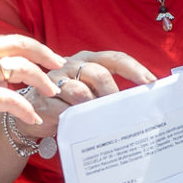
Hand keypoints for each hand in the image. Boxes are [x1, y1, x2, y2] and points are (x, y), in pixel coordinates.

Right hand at [0, 33, 64, 135]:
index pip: (7, 39)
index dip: (30, 48)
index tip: (45, 57)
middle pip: (19, 44)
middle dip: (44, 54)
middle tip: (60, 65)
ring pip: (19, 68)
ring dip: (41, 80)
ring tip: (52, 92)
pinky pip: (7, 99)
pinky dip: (24, 108)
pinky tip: (33, 116)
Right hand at [22, 49, 157, 135]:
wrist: (30, 110)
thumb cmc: (67, 100)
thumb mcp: (89, 91)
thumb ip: (107, 92)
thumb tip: (137, 104)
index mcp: (88, 59)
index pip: (115, 58)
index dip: (134, 69)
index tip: (151, 82)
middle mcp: (72, 64)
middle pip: (99, 74)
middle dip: (112, 95)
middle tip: (118, 113)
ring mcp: (55, 79)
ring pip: (81, 92)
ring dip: (91, 108)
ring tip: (96, 121)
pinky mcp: (43, 97)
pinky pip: (63, 108)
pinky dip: (73, 118)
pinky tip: (75, 124)